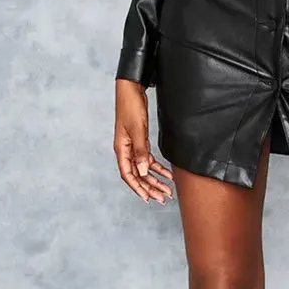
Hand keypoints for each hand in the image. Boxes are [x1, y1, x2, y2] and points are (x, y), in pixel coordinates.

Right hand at [114, 79, 173, 203]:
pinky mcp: (140, 140)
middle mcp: (126, 150)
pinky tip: (167, 173)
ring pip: (144, 168)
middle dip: (150, 187)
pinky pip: (148, 158)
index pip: (128, 175)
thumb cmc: (131, 106)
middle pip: (137, 175)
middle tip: (163, 198)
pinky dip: (157, 166)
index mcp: (121, 149)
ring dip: (155, 179)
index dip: (138, 188)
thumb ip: (139, 150)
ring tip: (167, 190)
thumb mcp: (137, 129)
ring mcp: (133, 146)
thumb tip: (141, 172)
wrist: (131, 90)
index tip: (148, 198)